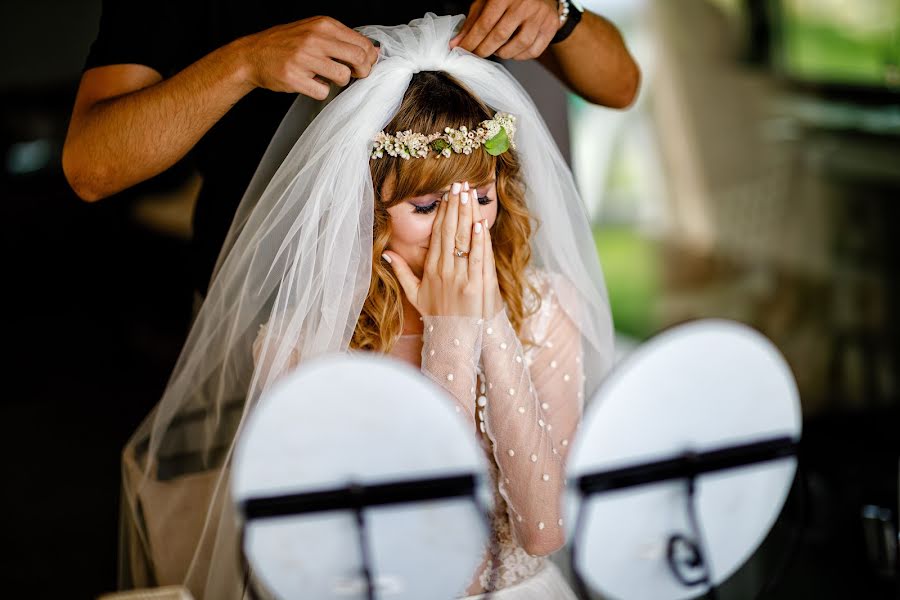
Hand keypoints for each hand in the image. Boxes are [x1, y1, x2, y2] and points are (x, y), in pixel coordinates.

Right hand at [240, 16, 378, 99]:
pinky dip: (320, 91)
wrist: (253, 54)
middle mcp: (315, 38)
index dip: (369, 59)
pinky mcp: (294, 77)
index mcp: (323, 25)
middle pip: (358, 58)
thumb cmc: (288, 44)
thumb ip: (342, 39)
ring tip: (326, 76)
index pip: (363, 43)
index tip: (362, 65)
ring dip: (339, 82)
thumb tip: (374, 51)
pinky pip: (323, 92)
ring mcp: (304, 58)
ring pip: (343, 77)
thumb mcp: (315, 31)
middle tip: (353, 76)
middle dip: (362, 72)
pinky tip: (310, 83)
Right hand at [385, 182, 489, 317]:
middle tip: (459, 183)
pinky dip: (480, 240)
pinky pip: (478, 258)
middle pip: (450, 232)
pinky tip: (481, 222)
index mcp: (431, 269)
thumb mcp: (415, 295)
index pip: (437, 235)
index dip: (443, 212)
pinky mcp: (477, 285)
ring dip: (467, 215)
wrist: (456, 338)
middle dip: (455, 206)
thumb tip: (386, 253)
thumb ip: (401, 272)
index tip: (447, 194)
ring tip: (470, 194)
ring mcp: (461, 278)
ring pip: (464, 241)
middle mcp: (444, 271)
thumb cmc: (438, 315)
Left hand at [450, 0, 560, 59]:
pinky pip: (533, 51)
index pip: (485, 24)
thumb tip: (457, 43)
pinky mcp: (551, 26)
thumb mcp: (488, 1)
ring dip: (502, 54)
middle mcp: (525, 4)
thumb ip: (472, 21)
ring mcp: (540, 16)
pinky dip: (519, 56)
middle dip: (484, 50)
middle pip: (500, 36)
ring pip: (518, 46)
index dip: (471, 41)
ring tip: (495, 49)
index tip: (462, 50)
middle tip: (476, 53)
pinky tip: (511, 50)